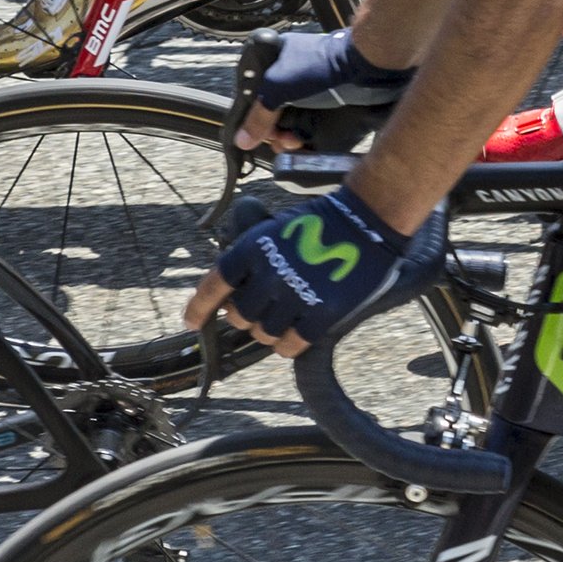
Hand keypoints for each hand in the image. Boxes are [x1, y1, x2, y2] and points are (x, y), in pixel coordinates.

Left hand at [193, 187, 436, 356]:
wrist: (370, 216)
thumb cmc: (321, 222)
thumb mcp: (275, 228)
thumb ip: (251, 259)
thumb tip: (229, 293)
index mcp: (253, 249)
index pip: (212, 288)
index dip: (198, 310)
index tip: (192, 322)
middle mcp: (270, 275)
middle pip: (240, 316)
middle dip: (248, 315)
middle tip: (264, 308)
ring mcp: (296, 296)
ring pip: (264, 333)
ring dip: (270, 330)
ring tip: (286, 318)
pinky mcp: (323, 313)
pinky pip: (291, 345)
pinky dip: (289, 345)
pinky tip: (297, 335)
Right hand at [240, 28, 412, 154]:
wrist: (367, 66)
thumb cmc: (323, 64)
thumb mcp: (278, 88)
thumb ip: (258, 116)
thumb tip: (242, 139)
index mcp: (277, 62)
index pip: (256, 97)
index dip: (256, 118)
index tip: (259, 134)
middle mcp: (294, 76)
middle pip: (275, 113)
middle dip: (274, 132)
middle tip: (281, 140)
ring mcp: (313, 90)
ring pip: (293, 122)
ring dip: (290, 138)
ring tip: (295, 143)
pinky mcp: (331, 102)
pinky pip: (313, 125)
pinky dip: (307, 137)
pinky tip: (306, 145)